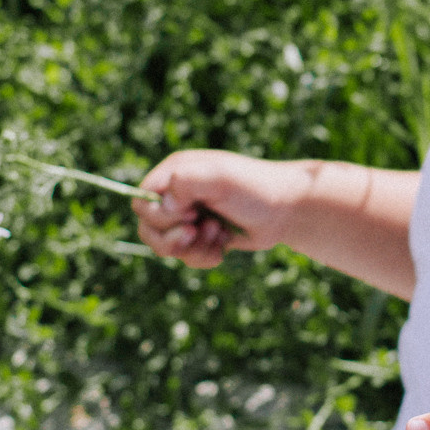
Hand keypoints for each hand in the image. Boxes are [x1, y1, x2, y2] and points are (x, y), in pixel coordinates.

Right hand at [135, 150, 306, 267]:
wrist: (288, 210)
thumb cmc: (256, 189)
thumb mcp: (222, 178)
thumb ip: (187, 182)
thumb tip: (163, 205)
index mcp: (176, 173)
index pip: (141, 201)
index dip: (159, 215)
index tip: (190, 214)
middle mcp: (178, 194)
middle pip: (148, 228)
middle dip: (173, 238)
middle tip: (199, 231)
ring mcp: (190, 216)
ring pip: (166, 247)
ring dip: (190, 249)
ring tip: (218, 235)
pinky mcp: (202, 236)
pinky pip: (186, 256)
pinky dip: (203, 256)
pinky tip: (224, 245)